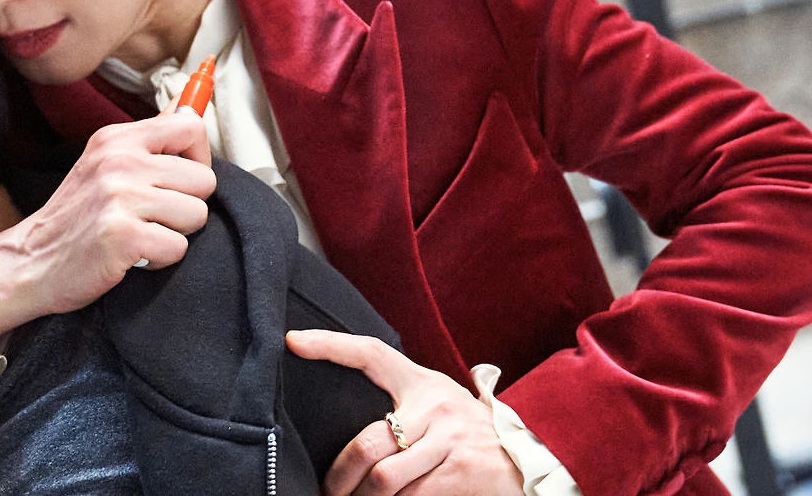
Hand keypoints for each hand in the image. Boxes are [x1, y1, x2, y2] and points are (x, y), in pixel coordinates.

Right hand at [15, 111, 215, 313]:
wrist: (30, 262)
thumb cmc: (74, 217)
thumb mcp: (103, 162)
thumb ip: (148, 138)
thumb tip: (187, 104)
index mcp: (117, 139)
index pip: (191, 127)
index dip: (199, 158)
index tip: (180, 179)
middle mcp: (120, 161)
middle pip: (204, 180)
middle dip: (186, 206)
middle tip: (152, 216)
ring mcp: (121, 197)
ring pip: (197, 215)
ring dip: (174, 234)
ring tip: (141, 234)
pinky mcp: (123, 236)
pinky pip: (178, 248)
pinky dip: (159, 260)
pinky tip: (133, 255)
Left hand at [286, 329, 523, 495]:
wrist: (528, 455)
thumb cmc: (467, 431)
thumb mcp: (436, 403)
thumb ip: (398, 404)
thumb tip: (342, 419)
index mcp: (420, 381)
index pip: (369, 352)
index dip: (330, 344)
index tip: (293, 341)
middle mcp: (433, 405)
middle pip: (367, 443)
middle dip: (340, 477)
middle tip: (328, 492)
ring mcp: (449, 439)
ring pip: (385, 479)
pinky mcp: (461, 472)